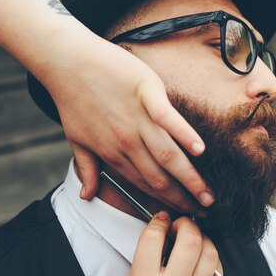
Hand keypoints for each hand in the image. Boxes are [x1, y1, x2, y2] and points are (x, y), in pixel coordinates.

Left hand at [42, 29, 215, 213]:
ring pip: (168, 156)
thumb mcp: (75, 140)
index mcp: (112, 154)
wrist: (67, 62)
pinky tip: (200, 149)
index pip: (144, 185)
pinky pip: (168, 119)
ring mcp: (137, 118)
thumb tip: (87, 195)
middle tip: (205, 211)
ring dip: (190, 177)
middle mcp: (126, 142)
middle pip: (160, 177)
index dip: (166, 202)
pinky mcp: (145, 93)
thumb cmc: (72, 99)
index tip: (183, 214)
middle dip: (184, 197)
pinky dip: (184, 134)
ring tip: (208, 193)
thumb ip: (87, 169)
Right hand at [97, 213, 220, 275]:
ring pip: (210, 254)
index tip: (162, 219)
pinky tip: (202, 260)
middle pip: (190, 240)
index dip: (159, 221)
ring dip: (203, 240)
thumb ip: (145, 259)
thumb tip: (163, 231)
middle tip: (181, 225)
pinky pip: (219, 274)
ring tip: (194, 240)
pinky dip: (212, 261)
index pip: (154, 237)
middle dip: (186, 224)